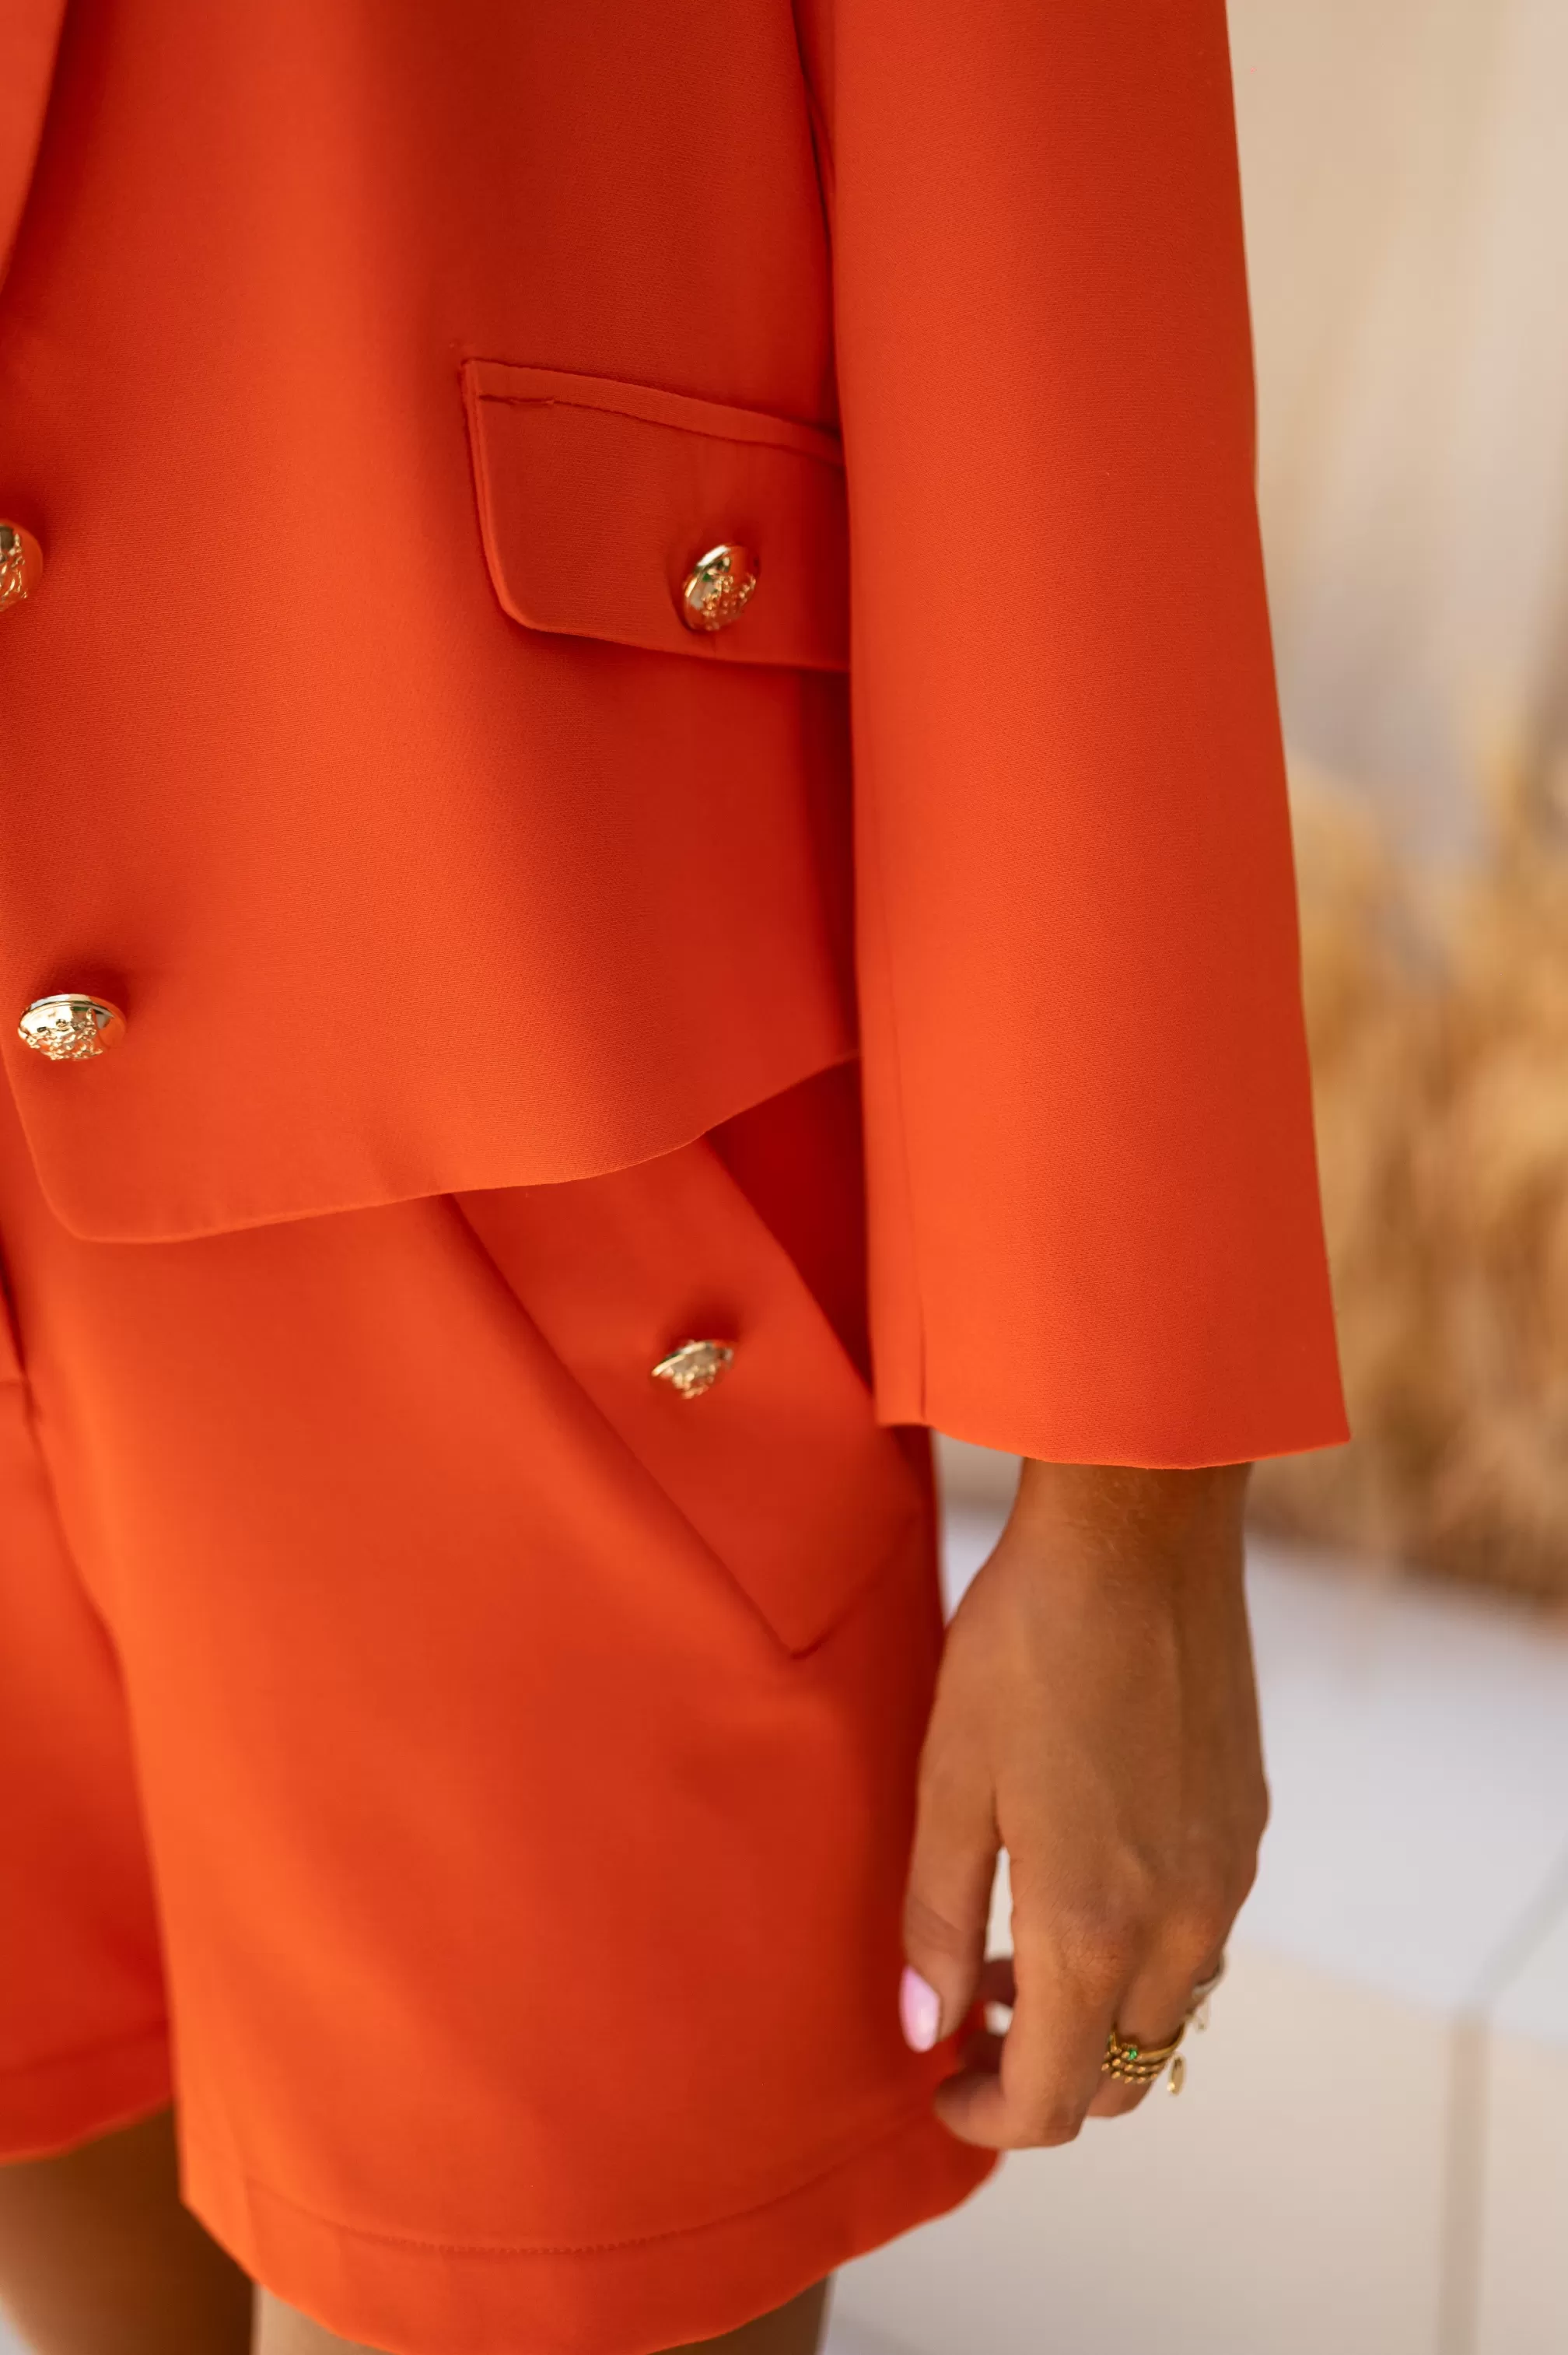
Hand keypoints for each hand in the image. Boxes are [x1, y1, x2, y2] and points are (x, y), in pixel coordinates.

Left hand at [899, 1458, 1262, 2144]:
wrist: (1139, 1534)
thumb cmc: (1026, 1645)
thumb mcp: (949, 1781)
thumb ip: (935, 1920)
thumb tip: (924, 2030)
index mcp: (1093, 1926)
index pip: (1051, 2099)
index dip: (986, 2118)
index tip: (938, 2083)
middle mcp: (1180, 1923)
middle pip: (1122, 2077)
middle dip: (1043, 2081)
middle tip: (967, 2024)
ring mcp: (1227, 1875)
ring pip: (1169, 2012)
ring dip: (1095, 2019)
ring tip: (1013, 1955)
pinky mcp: (1246, 1824)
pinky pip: (1201, 1940)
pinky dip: (1142, 1957)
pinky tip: (1083, 1883)